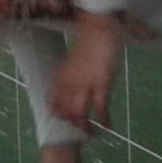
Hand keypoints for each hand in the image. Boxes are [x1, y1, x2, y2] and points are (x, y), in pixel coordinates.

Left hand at [50, 12, 122, 131]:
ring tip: (93, 133)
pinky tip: (108, 125)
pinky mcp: (101, 84)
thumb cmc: (89, 43)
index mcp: (61, 76)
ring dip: (85, 127)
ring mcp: (84, 85)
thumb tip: (75, 85)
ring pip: (78, 115)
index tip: (65, 121)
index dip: (57, 114)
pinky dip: (104, 120)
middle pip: (64, 112)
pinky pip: (100, 109)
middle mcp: (69, 83)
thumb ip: (71, 74)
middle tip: (82, 130)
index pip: (53, 102)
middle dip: (71, 124)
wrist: (99, 30)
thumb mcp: (74, 60)